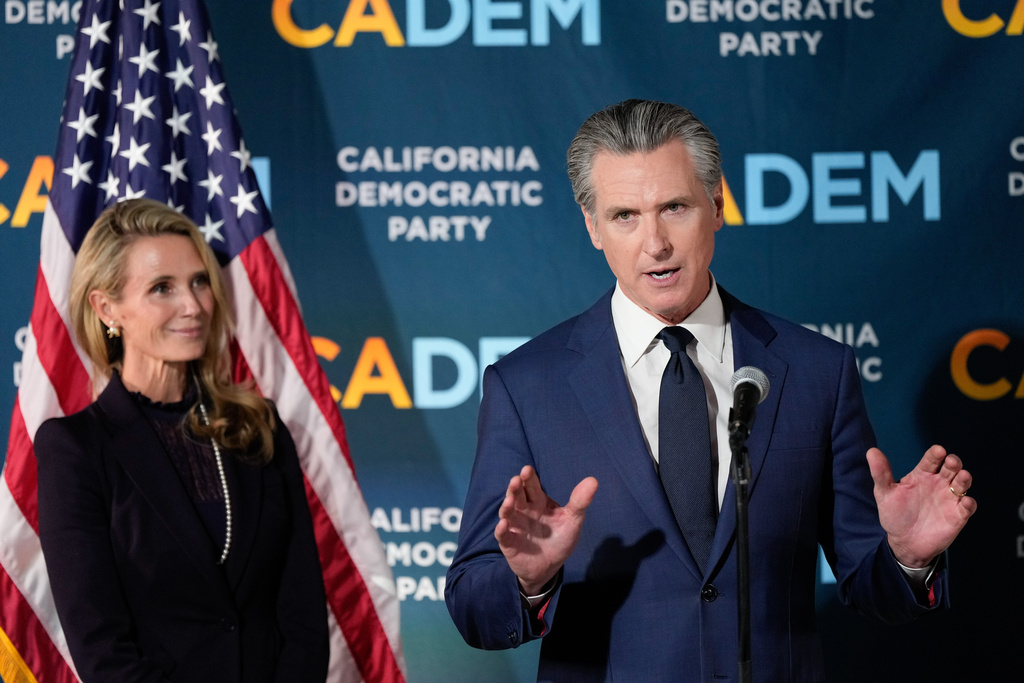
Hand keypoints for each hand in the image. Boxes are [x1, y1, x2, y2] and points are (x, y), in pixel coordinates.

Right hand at [494, 466, 597, 594]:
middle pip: (518, 496)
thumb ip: (580, 501)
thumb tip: (593, 480)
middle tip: (516, 480)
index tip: (527, 469)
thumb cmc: (559, 539)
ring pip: (507, 513)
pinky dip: (501, 530)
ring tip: (509, 501)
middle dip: (516, 488)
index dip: (529, 478)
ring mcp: (515, 526)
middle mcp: (524, 511)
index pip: (532, 487)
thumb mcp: (572, 520)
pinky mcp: (509, 543)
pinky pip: (503, 535)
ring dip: (507, 506)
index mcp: (538, 502)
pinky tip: (503, 524)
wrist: (550, 567)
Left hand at [867, 444, 976, 567]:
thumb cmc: (895, 514)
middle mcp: (939, 483)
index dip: (936, 454)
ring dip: (964, 479)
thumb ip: (880, 473)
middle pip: (951, 468)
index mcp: (922, 475)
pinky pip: (967, 507)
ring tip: (963, 476)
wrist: (905, 542)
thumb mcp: (884, 493)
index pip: (931, 460)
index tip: (938, 451)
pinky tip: (966, 502)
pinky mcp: (958, 515)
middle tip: (951, 461)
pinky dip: (968, 504)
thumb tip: (871, 451)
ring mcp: (949, 498)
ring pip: (962, 484)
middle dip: (953, 463)